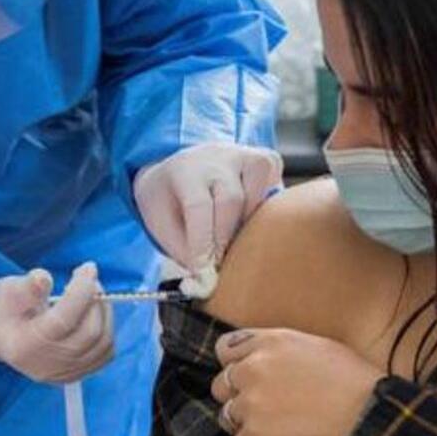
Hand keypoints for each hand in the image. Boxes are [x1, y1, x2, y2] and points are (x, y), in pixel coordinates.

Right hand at [0, 264, 113, 383]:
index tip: (88, 268)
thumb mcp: (6, 290)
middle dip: (96, 300)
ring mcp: (61, 374)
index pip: (64, 319)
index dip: (82, 291)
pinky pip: (104, 355)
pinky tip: (93, 314)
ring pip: (102, 344)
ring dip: (104, 313)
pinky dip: (106, 330)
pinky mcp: (73, 375)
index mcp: (25, 345)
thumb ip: (27, 286)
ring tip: (92, 294)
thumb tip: (44, 278)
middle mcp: (45, 366)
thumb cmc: (1, 307)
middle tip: (89, 279)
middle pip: (89, 333)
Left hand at [134, 143, 283, 273]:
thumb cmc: (171, 201)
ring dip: (246, 224)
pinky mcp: (267, 159)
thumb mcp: (162, 225)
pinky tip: (247, 216)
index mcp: (184, 171)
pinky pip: (275, 186)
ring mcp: (245, 155)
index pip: (198, 205)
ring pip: (257, 194)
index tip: (203, 268)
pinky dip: (265, 209)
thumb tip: (206, 280)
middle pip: (230, 200)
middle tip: (219, 261)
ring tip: (232, 237)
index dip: (202, 242)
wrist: (181, 167)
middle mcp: (217, 157)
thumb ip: (183, 252)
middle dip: (225, 238)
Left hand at [209, 328, 382, 435]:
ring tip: (278, 428)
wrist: (368, 417)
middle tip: (267, 408)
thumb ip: (279, 350)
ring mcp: (250, 402)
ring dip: (246, 424)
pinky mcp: (253, 435)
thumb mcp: (317, 347)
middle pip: (220, 385)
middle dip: (238, 396)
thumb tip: (263, 359)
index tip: (249, 377)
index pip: (224, 349)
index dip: (235, 364)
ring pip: (226, 416)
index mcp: (269, 342)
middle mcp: (252, 368)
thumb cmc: (354, 381)